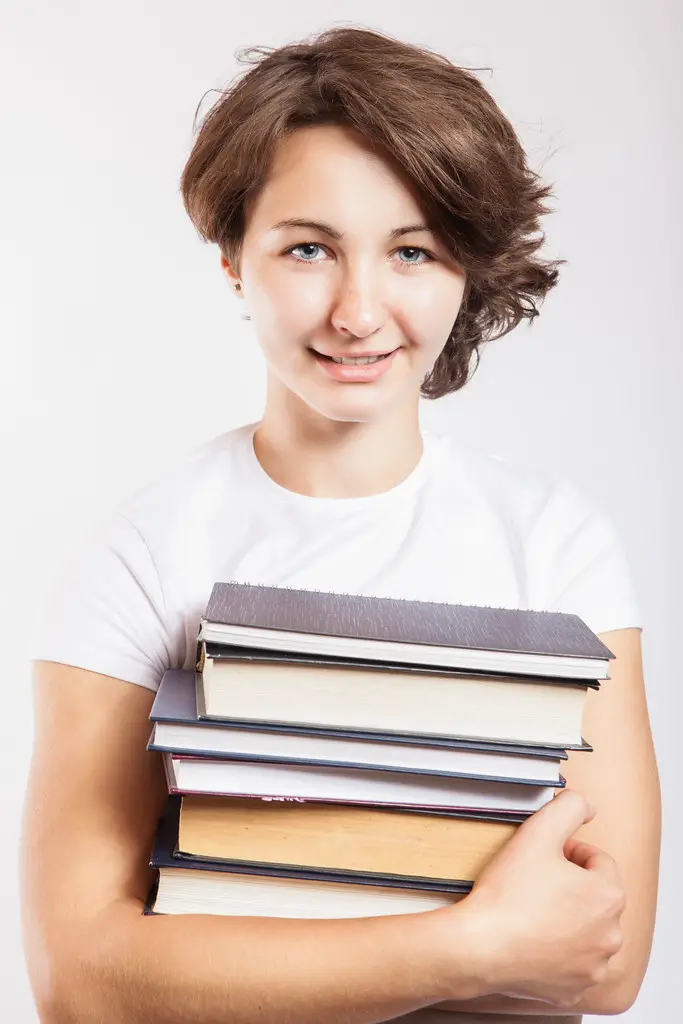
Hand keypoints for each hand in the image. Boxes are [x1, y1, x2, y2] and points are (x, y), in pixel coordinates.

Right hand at [433, 789, 625, 1008]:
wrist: (478, 946)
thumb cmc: (507, 894)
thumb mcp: (539, 832)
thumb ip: (570, 807)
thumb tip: (588, 807)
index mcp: (608, 895)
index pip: (597, 860)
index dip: (567, 852)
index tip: (542, 857)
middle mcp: (610, 934)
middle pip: (594, 896)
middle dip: (570, 885)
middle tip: (534, 882)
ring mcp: (593, 966)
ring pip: (585, 929)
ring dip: (566, 918)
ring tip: (531, 909)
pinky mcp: (573, 990)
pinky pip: (571, 962)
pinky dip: (556, 951)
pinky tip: (531, 938)